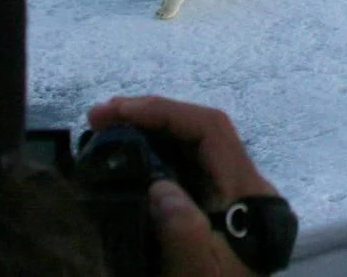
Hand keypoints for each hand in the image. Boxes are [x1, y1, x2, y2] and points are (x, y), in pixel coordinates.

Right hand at [87, 95, 278, 276]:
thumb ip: (183, 235)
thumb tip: (160, 188)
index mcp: (248, 193)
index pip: (211, 129)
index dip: (165, 112)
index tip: (116, 112)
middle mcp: (243, 187)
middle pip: (200, 131)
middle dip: (150, 116)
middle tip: (98, 118)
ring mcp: (228, 199)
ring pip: (191, 147)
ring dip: (148, 133)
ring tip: (103, 131)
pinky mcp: (213, 213)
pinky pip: (184, 169)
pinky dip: (152, 156)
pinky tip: (123, 160)